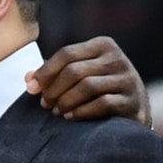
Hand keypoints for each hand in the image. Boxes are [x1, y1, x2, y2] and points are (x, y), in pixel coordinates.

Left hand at [26, 36, 149, 125]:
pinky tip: (70, 117)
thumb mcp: (79, 75)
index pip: (67, 54)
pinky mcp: (133, 100)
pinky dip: (82, 112)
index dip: (45, 72)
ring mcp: (128, 78)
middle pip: (75, 70)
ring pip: (88, 86)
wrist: (135, 111)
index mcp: (103, 45)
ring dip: (66, 101)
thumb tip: (28, 78)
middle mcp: (118, 58)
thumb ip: (55, 73)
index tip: (31, 89)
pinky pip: (102, 103)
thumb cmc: (100, 89)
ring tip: (56, 111)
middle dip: (54, 89)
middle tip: (44, 104)